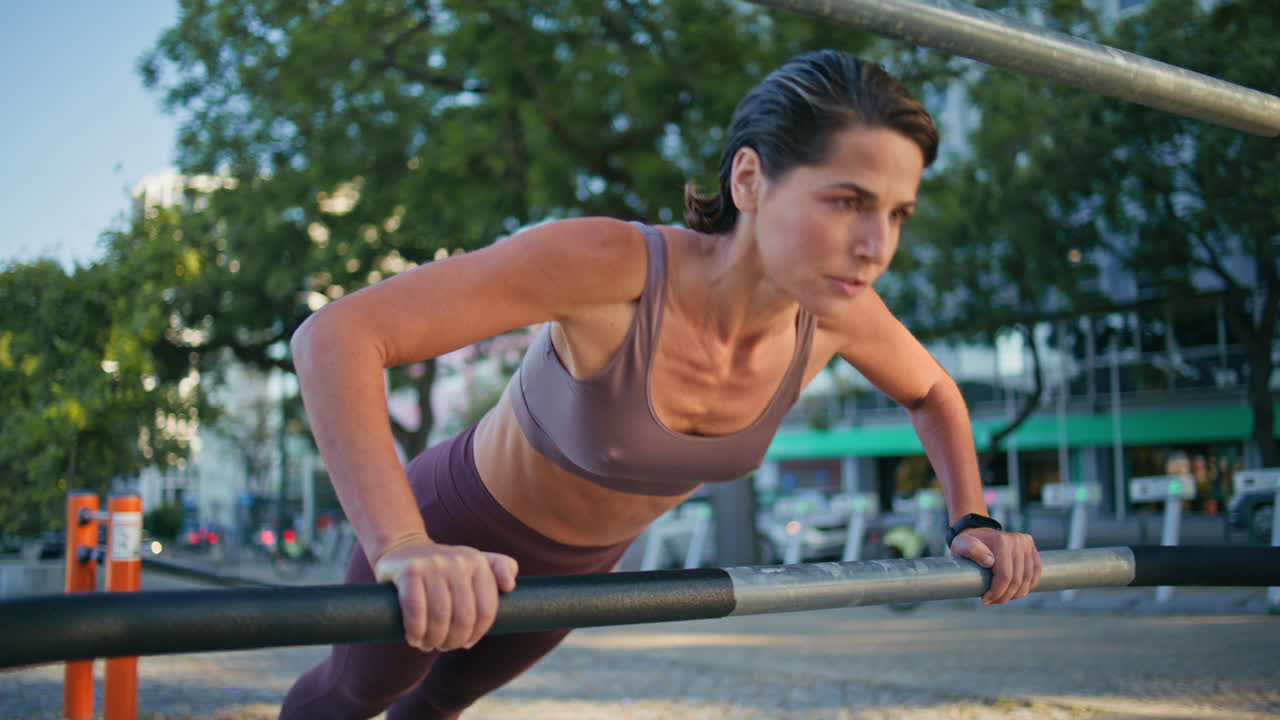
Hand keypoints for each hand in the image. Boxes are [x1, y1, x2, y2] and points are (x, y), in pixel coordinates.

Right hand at [373, 539, 518, 651]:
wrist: (403, 549)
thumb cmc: (444, 567)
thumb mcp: (474, 562)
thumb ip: (499, 568)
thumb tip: (510, 585)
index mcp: (478, 562)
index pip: (486, 610)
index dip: (477, 634)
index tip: (465, 643)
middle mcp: (458, 561)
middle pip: (464, 617)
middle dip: (453, 640)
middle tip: (444, 646)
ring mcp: (433, 564)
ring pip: (440, 616)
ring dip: (433, 639)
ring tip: (428, 644)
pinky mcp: (409, 571)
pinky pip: (416, 610)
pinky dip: (416, 631)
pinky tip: (414, 638)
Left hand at [948, 528, 1040, 604]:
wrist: (979, 533)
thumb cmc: (968, 543)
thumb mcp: (961, 545)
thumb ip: (971, 550)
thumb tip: (990, 561)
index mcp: (1002, 541)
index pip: (1005, 576)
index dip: (997, 592)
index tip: (986, 599)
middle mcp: (1018, 541)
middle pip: (1017, 580)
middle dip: (1005, 596)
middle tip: (993, 601)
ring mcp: (1026, 544)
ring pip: (1028, 579)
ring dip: (1017, 594)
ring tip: (1003, 598)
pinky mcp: (1032, 548)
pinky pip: (1036, 572)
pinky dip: (1029, 585)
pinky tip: (1017, 592)